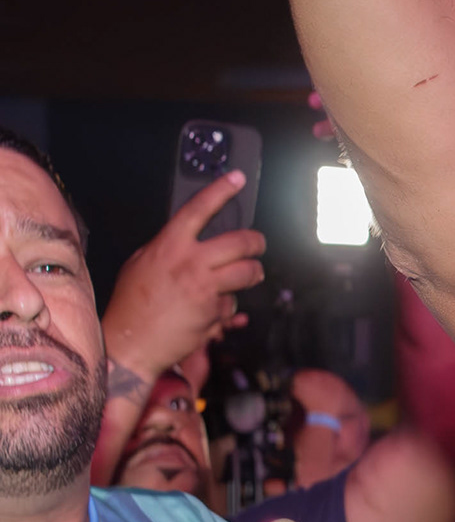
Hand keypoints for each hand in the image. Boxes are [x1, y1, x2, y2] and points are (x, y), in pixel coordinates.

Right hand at [100, 172, 264, 381]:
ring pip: (248, 271)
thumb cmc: (131, 305)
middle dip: (256, 242)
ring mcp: (204, 286)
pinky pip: (233, 303)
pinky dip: (227, 307)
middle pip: (241, 241)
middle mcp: (189, 262)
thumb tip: (188, 240)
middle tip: (257, 245)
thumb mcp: (140, 264)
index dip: (220, 190)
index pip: (198, 209)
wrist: (130, 343)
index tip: (237, 178)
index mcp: (168, 245)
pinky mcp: (214, 310)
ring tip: (250, 274)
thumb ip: (167, 248)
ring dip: (254, 273)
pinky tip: (213, 312)